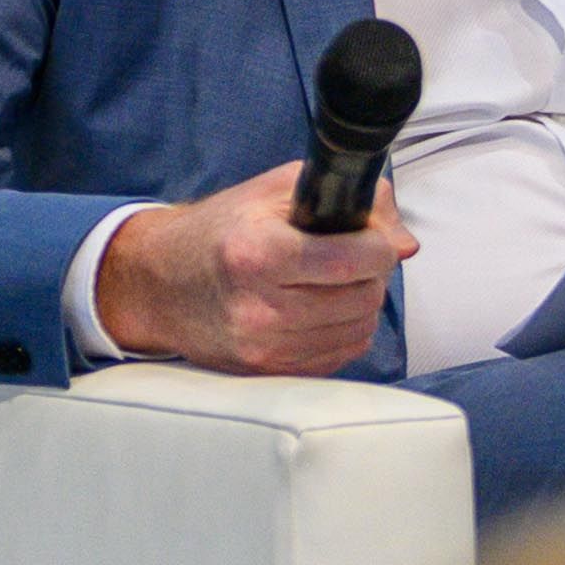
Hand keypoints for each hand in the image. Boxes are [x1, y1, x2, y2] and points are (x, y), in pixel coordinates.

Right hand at [102, 160, 416, 374]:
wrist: (158, 284)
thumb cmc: (223, 230)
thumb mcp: (276, 192)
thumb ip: (351, 202)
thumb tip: (406, 245)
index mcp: (258, 254)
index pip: (357, 260)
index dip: (378, 245)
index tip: (369, 237)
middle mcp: (259, 307)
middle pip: (364, 296)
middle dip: (370, 273)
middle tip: (347, 258)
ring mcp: (264, 347)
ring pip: (359, 329)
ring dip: (360, 303)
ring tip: (330, 282)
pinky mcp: (269, 371)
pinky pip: (341, 354)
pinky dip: (343, 330)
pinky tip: (318, 308)